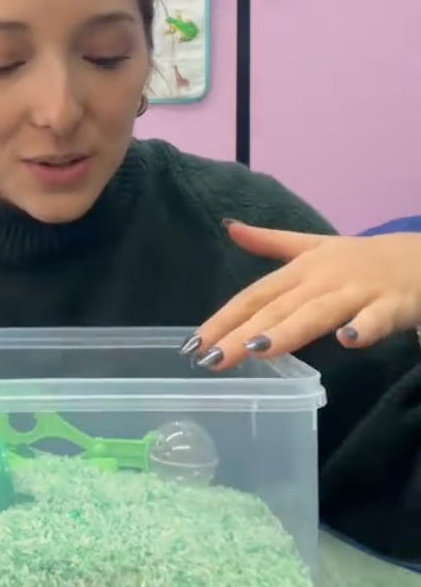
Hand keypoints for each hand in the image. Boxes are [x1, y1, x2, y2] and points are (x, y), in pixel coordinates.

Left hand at [184, 221, 420, 369]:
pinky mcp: (392, 304)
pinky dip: (364, 328)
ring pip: (318, 313)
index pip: (254, 296)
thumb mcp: (312, 246)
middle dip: (243, 334)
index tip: (194, 343)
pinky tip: (348, 340)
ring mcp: (356, 291)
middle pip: (277, 309)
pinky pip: (376, 318)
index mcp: (300, 270)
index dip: (224, 318)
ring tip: (259, 349)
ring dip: (290, 330)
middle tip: (212, 359)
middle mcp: (321, 279)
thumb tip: (229, 227)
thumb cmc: (360, 258)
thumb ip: (270, 242)